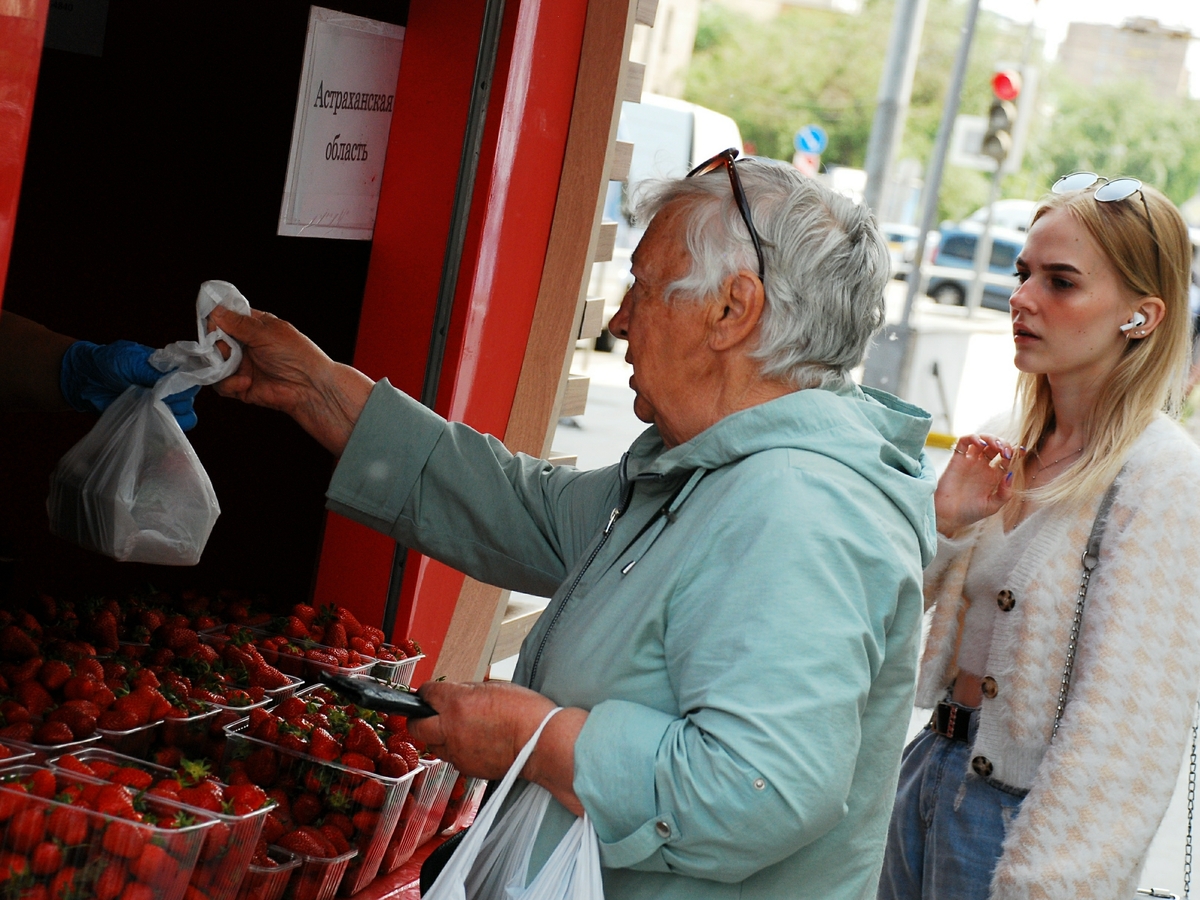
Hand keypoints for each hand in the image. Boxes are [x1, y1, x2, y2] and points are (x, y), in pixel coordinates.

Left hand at [59, 340, 201, 430]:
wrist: (86, 379)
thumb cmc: (109, 363)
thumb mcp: (130, 360)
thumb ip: (152, 371)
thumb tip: (175, 379)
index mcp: (171, 369)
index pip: (193, 378)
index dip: (185, 385)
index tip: (169, 387)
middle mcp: (171, 387)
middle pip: (189, 399)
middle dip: (174, 401)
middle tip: (152, 397)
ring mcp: (164, 405)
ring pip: (186, 416)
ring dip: (172, 416)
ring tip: (151, 411)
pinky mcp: (154, 420)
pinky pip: (171, 430)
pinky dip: (167, 430)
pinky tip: (153, 424)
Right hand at [208, 306, 374, 454]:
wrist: (310, 388)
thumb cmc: (296, 355)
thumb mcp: (266, 333)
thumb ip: (239, 324)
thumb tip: (215, 311)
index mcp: (254, 326)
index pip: (226, 318)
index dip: (217, 320)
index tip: (214, 325)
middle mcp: (246, 345)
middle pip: (215, 340)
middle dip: (217, 345)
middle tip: (227, 348)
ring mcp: (242, 365)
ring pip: (214, 362)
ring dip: (221, 364)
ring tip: (235, 365)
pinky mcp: (241, 386)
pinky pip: (221, 384)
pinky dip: (229, 383)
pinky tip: (246, 382)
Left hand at [409, 681, 587, 814]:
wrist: (540, 742)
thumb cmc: (525, 712)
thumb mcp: (494, 687)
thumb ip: (467, 692)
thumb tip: (454, 695)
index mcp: (457, 702)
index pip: (426, 694)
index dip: (427, 693)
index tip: (430, 694)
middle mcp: (451, 728)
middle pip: (416, 727)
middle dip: (420, 719)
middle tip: (429, 716)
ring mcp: (457, 751)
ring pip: (434, 746)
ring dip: (439, 737)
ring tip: (457, 731)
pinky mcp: (466, 767)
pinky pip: (452, 758)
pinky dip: (457, 751)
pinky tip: (473, 744)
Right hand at [934, 434, 1018, 536]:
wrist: (948, 516)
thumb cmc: (969, 513)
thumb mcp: (992, 506)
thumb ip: (1004, 493)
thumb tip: (1010, 474)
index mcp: (994, 476)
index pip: (1006, 458)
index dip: (1015, 452)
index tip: (1022, 451)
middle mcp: (983, 466)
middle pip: (996, 447)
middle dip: (1004, 444)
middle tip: (1005, 451)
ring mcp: (970, 462)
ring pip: (981, 441)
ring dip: (990, 438)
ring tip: (995, 446)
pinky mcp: (957, 459)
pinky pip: (964, 442)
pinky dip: (972, 437)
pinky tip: (979, 444)